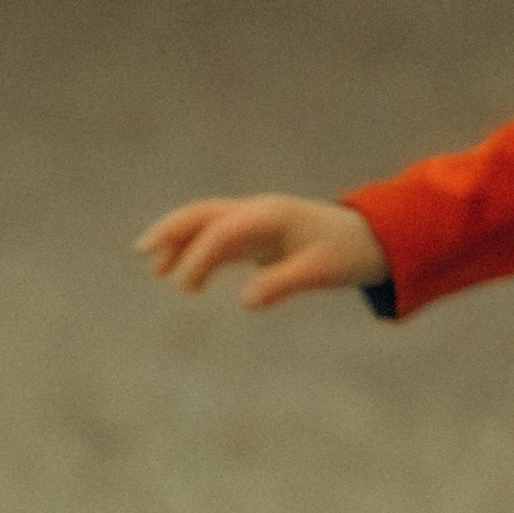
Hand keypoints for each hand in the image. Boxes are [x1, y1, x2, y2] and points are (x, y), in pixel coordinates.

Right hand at [136, 193, 388, 310]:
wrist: (370, 237)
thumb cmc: (345, 253)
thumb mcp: (319, 272)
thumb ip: (282, 284)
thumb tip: (245, 302)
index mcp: (272, 215)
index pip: (223, 230)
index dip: (199, 256)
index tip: (184, 287)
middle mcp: (258, 210)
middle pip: (204, 213)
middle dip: (172, 230)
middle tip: (143, 252)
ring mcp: (255, 219)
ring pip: (206, 223)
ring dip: (178, 241)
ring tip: (155, 270)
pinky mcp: (256, 233)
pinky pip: (216, 237)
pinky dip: (196, 252)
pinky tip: (186, 279)